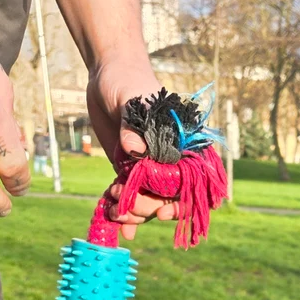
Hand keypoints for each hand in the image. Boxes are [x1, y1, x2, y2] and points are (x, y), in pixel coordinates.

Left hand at [86, 59, 176, 239]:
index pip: (192, 183)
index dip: (181, 203)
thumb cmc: (128, 80)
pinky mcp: (130, 171)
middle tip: (124, 205)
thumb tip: (134, 149)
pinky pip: (130, 197)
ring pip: (149, 203)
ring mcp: (149, 168)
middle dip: (148, 208)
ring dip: (133, 214)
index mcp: (182, 146)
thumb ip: (134, 125)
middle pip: (169, 199)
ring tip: (113, 211)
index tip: (163, 211)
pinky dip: (123, 213)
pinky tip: (115, 223)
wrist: (107, 75)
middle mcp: (169, 161)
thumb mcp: (131, 99)